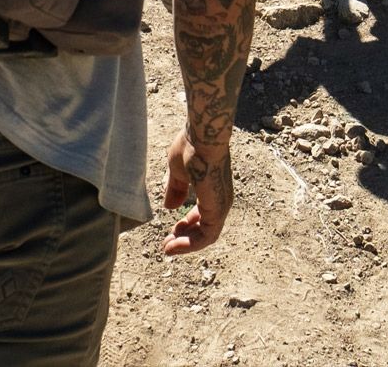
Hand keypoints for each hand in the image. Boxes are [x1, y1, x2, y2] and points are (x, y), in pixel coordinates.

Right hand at [160, 129, 233, 255]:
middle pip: (204, 227)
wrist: (202, 138)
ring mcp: (221, 206)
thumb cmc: (191, 147)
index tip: (170, 231)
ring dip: (186, 244)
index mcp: (211, 189)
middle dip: (185, 237)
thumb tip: (170, 207)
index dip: (186, 224)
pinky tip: (173, 245)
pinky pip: (206, 236)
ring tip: (168, 249)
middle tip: (167, 245)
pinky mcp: (218, 211)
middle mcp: (220, 200)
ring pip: (205, 236)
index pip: (202, 214)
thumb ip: (175, 189)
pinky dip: (190, 244)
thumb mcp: (177, 171)